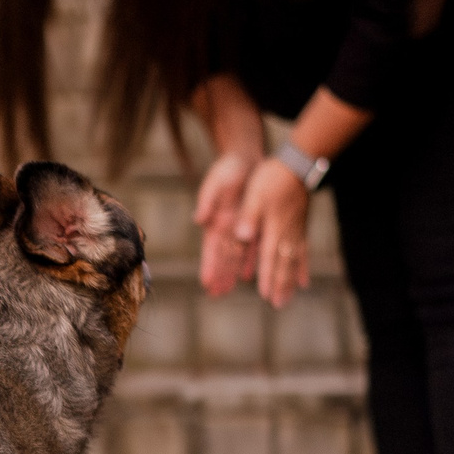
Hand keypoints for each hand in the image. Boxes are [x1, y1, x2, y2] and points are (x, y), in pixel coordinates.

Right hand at [194, 151, 258, 296]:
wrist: (246, 158)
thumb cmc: (228, 169)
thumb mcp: (216, 183)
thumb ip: (208, 201)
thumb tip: (199, 220)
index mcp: (215, 220)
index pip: (211, 249)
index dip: (209, 266)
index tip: (206, 282)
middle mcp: (226, 228)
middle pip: (223, 257)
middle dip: (219, 275)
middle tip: (216, 294)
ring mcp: (239, 227)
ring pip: (236, 255)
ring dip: (232, 272)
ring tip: (228, 290)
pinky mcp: (253, 223)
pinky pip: (252, 246)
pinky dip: (250, 260)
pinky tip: (249, 274)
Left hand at [231, 157, 311, 307]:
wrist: (297, 164)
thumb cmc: (272, 178)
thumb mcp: (255, 195)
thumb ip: (249, 216)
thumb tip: (241, 236)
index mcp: (273, 227)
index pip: (269, 257)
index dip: (268, 277)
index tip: (266, 295)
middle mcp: (287, 233)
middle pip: (284, 264)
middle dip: (281, 285)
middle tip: (279, 305)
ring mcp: (296, 231)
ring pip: (294, 262)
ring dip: (291, 282)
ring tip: (289, 299)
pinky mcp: (301, 227)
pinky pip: (303, 252)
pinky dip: (303, 268)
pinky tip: (305, 281)